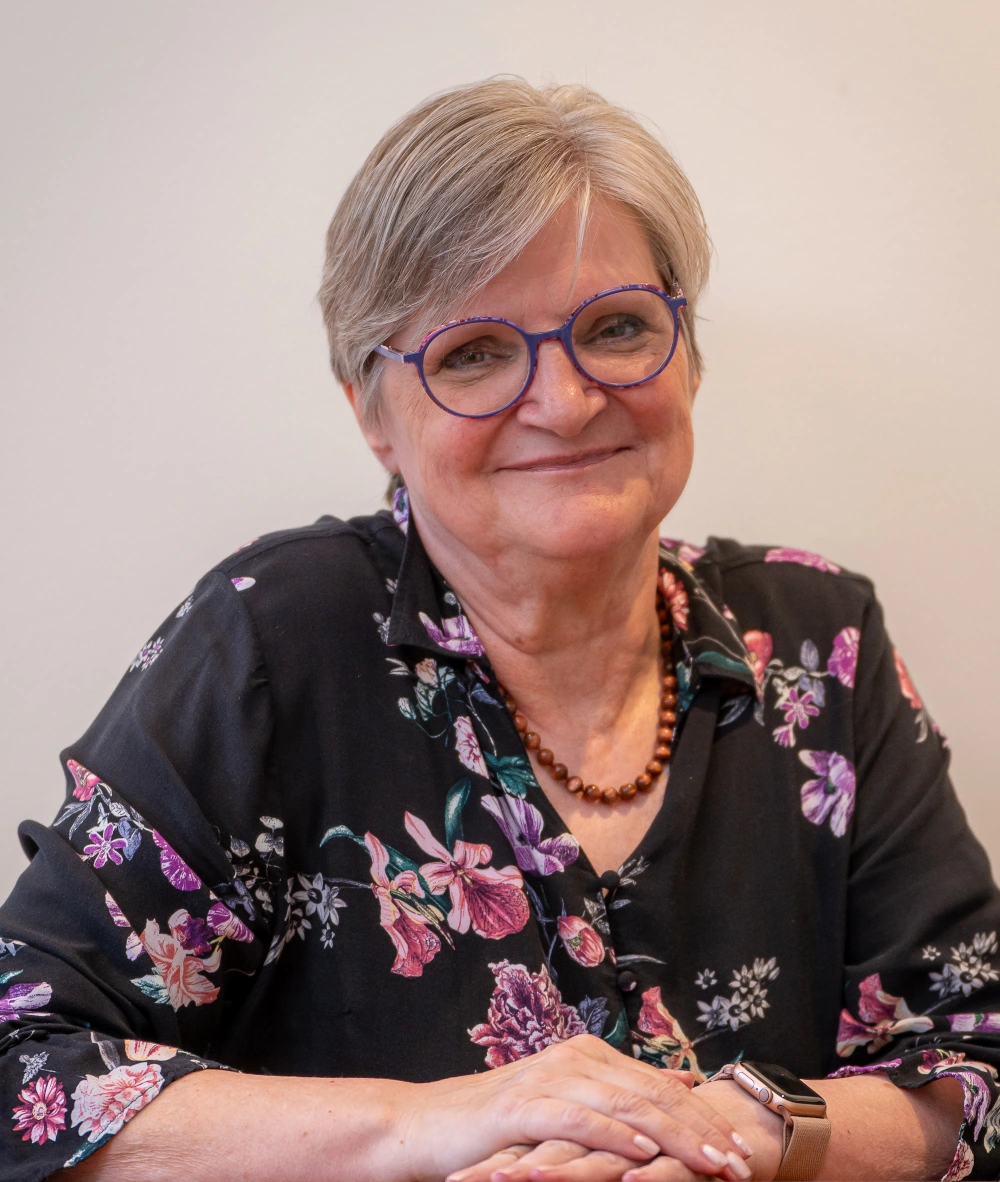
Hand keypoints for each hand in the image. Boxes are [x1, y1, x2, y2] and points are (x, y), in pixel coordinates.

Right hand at [448, 1079, 775, 1181]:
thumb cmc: (499, 1126)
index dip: (703, 1118)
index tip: (740, 1148)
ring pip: (627, 1105)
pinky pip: (579, 1120)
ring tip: (711, 1165)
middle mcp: (575, 1059)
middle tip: (740, 1162)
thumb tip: (677, 1088)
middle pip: (653, 1092)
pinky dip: (615, 1136)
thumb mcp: (564, 1108)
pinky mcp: (524, 1106)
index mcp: (589, 1056)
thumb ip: (615, 1097)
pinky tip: (643, 1154)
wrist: (429, 1126)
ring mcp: (550, 1079)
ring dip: (674, 1139)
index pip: (660, 1085)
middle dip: (702, 1130)